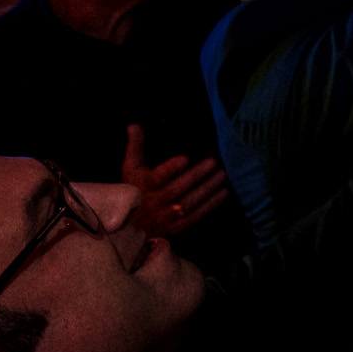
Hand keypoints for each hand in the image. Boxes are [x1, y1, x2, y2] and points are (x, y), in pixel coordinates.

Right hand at [121, 124, 231, 238]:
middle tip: (213, 162)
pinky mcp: (176, 227)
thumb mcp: (131, 169)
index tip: (185, 158)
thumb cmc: (132, 190)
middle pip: (176, 189)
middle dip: (196, 176)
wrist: (129, 227)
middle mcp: (154, 203)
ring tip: (222, 174)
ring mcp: (165, 217)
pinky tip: (223, 192)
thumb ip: (135, 146)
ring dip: (207, 188)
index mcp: (142, 187)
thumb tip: (134, 124)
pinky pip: (196, 215)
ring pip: (188, 202)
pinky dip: (210, 205)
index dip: (170, 169)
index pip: (156, 178)